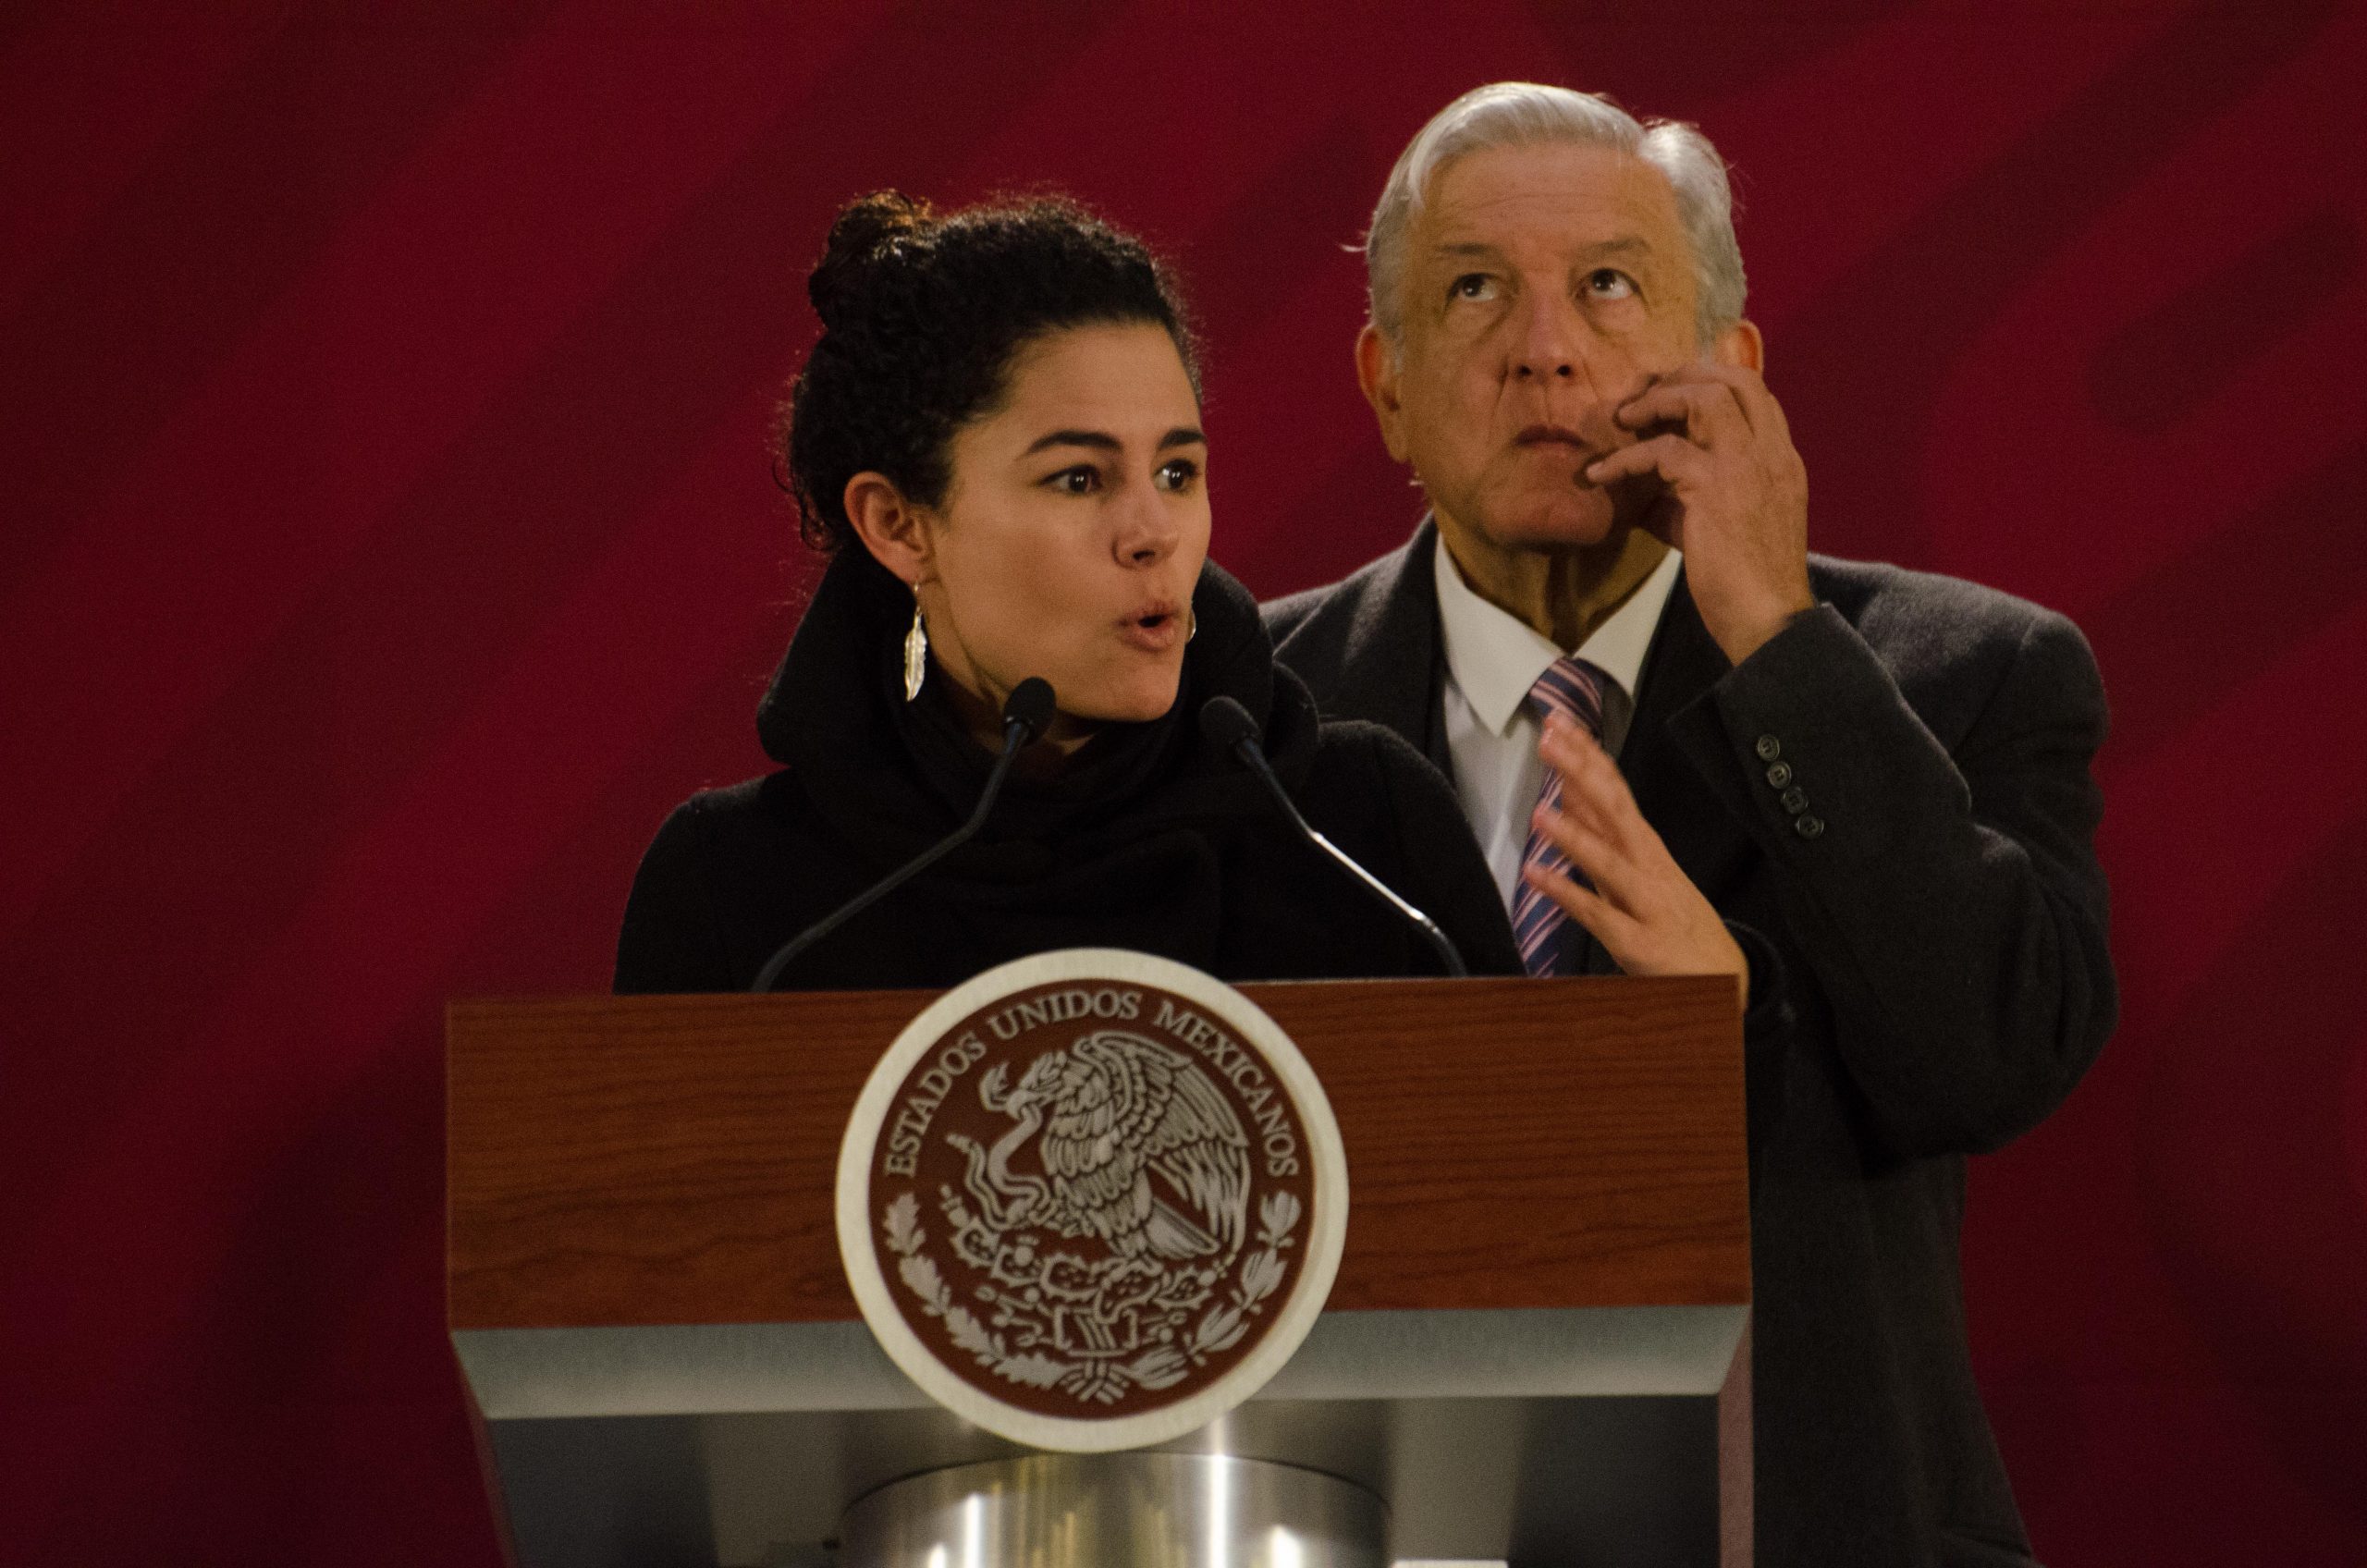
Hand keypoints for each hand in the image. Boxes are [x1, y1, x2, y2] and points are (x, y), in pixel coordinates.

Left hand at [1524, 715, 1747, 1005]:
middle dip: (1583, 774)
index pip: (1617, 791)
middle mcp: (1649, 866)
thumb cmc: (1675, 921)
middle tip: (1550, 740)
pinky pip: (1599, 915)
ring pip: (1610, 862)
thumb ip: (1602, 833)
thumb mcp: (1640, 870)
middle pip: (1616, 812)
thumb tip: (1570, 793)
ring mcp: (1647, 903)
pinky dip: (1568, 894)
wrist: (1727, 980)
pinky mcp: (1638, 942)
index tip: (1561, 724)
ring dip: (1575, 835)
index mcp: (1648, 846)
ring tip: (1539, 810)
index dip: (1589, 756)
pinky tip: (1538, 876)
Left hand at [1585, 362, 1812, 665]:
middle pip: (1734, 379)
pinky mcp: (1715, 487)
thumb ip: (1690, 499)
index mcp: (1781, 459)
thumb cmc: (1746, 582)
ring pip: (1705, 398)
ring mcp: (1748, 465)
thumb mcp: (1723, 527)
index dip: (1711, 382)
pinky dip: (1624, 458)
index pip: (1756, 394)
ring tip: (1622, 419)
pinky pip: (1662, 451)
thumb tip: (1642, 496)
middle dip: (1684, 376)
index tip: (1670, 394)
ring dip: (1657, 401)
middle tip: (1644, 395)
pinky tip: (1600, 474)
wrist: (1768, 620)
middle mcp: (1771, 452)